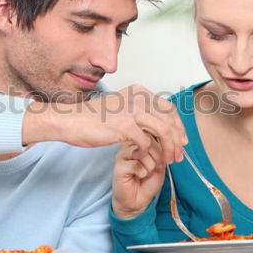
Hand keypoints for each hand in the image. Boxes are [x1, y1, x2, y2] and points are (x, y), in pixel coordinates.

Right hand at [22, 84, 186, 165]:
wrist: (71, 121)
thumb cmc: (94, 118)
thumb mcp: (121, 107)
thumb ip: (140, 111)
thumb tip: (160, 124)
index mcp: (139, 91)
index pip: (168, 108)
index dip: (178, 126)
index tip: (181, 141)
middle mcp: (138, 97)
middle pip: (169, 120)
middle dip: (177, 140)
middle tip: (178, 156)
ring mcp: (132, 111)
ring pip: (163, 132)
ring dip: (168, 149)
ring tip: (166, 161)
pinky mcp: (125, 126)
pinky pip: (146, 143)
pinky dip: (147, 153)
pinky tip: (142, 158)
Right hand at [112, 135, 166, 219]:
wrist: (138, 200)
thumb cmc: (148, 180)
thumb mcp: (160, 162)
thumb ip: (161, 149)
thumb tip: (164, 140)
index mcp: (138, 140)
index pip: (155, 135)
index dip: (162, 150)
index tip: (159, 161)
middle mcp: (129, 144)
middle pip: (151, 143)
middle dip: (157, 159)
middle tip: (150, 169)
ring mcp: (122, 154)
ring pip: (145, 154)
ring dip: (150, 168)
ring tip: (143, 173)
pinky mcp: (119, 166)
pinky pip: (138, 165)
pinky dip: (142, 174)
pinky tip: (136, 177)